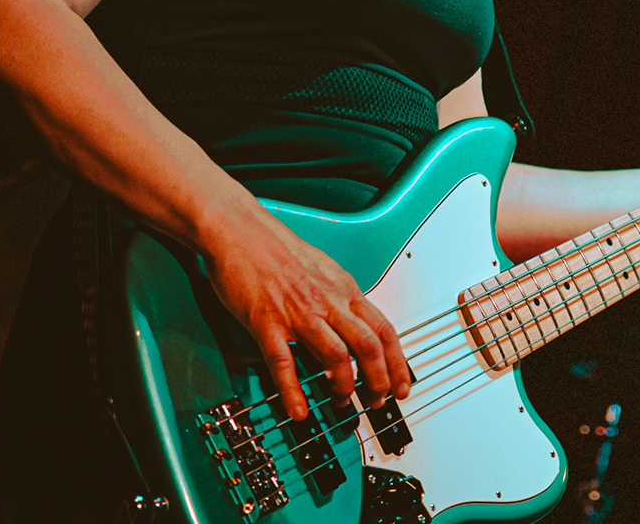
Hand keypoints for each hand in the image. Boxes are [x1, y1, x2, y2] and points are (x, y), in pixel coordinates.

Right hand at [201, 200, 409, 419]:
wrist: (238, 229)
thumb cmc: (275, 247)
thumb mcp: (322, 269)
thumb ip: (339, 297)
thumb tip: (355, 323)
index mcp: (342, 289)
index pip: (384, 330)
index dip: (397, 362)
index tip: (401, 385)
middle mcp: (327, 301)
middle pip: (368, 346)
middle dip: (378, 381)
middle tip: (377, 402)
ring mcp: (297, 312)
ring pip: (336, 356)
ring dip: (344, 386)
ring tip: (342, 403)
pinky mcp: (266, 321)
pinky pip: (284, 362)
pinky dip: (293, 391)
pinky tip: (298, 410)